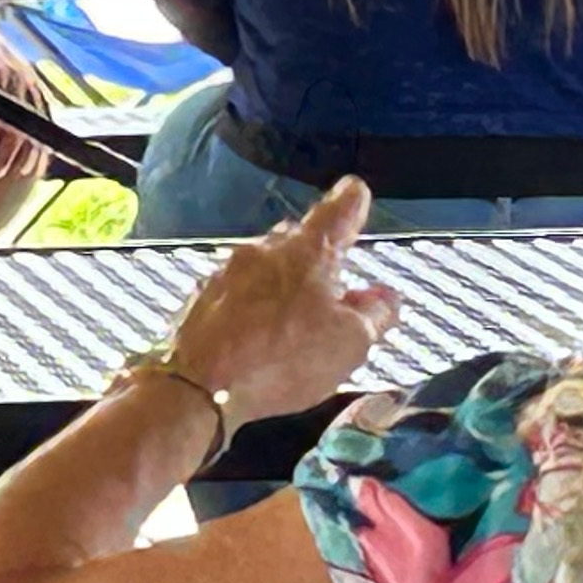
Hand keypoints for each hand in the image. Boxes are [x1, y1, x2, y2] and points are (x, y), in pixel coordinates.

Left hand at [0, 3, 51, 182]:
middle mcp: (16, 78)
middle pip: (17, 130)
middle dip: (3, 158)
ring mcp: (27, 80)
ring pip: (34, 125)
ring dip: (23, 154)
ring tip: (9, 172)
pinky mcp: (31, 81)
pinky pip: (42, 115)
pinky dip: (39, 138)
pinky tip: (32, 157)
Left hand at [166, 178, 402, 426]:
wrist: (198, 385)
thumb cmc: (283, 359)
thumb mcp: (350, 343)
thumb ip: (376, 314)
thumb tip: (385, 296)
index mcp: (309, 250)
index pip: (341, 207)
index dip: (354, 202)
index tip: (357, 198)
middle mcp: (266, 248)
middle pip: (300, 237)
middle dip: (319, 257)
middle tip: (334, 291)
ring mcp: (229, 270)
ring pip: (267, 265)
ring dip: (284, 285)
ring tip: (296, 323)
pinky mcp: (203, 296)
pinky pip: (239, 291)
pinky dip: (254, 305)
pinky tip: (259, 336)